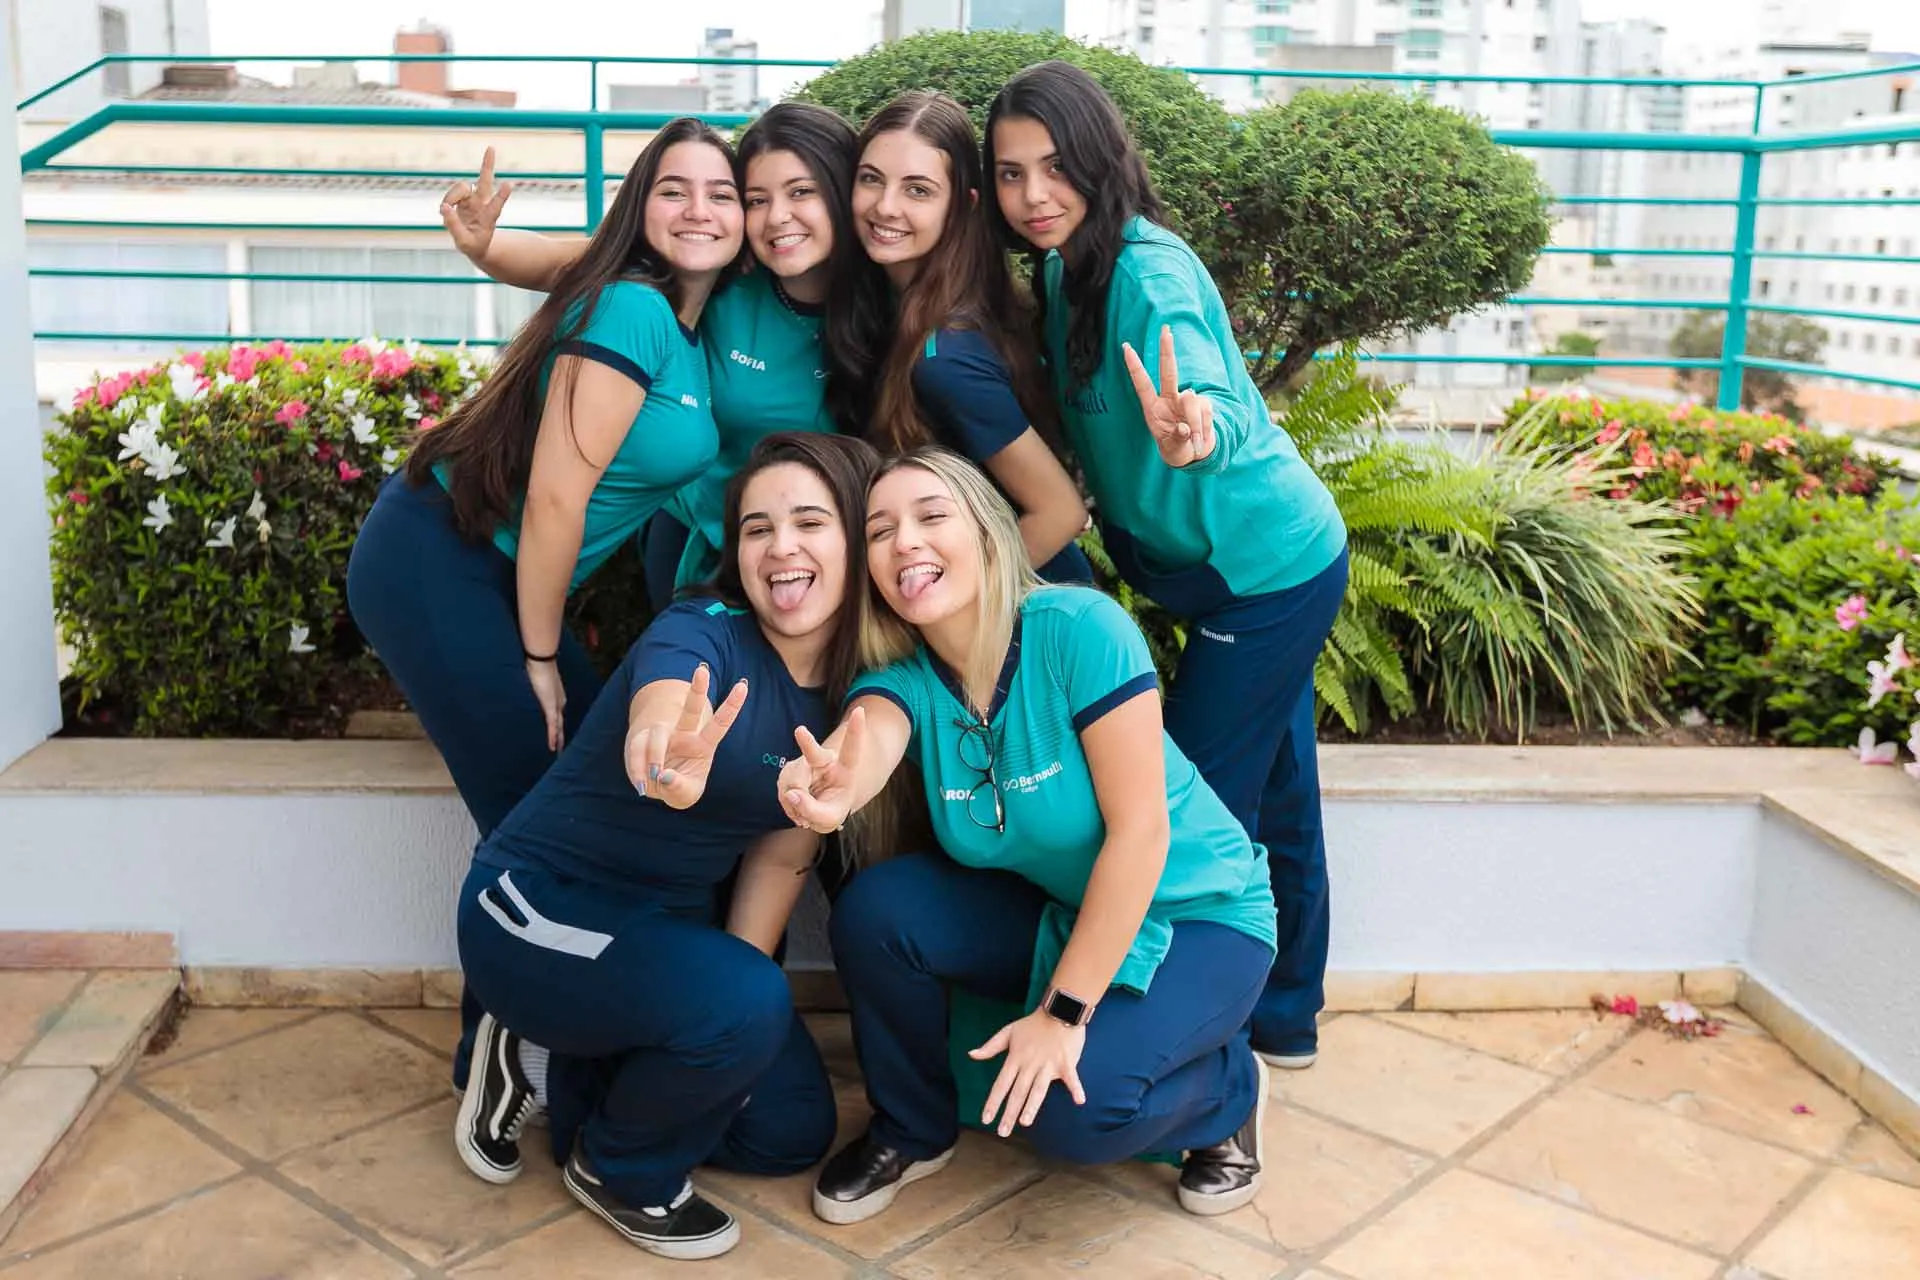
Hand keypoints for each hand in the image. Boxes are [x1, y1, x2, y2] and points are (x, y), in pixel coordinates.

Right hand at [441, 146, 512, 262]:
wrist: (475, 245)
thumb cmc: (473, 245)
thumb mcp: (464, 243)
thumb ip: (453, 226)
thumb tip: (444, 207)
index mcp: (489, 217)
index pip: (496, 205)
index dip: (502, 195)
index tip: (510, 184)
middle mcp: (482, 204)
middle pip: (484, 181)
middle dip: (487, 165)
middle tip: (491, 147)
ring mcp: (472, 200)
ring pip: (461, 186)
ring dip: (452, 196)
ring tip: (447, 210)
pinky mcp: (463, 199)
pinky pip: (452, 193)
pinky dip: (447, 200)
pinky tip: (446, 210)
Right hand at [526, 657, 565, 752]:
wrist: (542, 661)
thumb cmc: (538, 666)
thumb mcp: (538, 677)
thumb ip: (537, 682)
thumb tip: (532, 682)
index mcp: (557, 697)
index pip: (558, 716)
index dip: (559, 726)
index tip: (558, 734)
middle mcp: (559, 703)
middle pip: (561, 724)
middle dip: (560, 736)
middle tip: (561, 749)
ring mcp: (556, 706)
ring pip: (558, 728)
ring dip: (558, 741)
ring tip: (558, 753)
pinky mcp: (551, 708)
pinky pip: (553, 726)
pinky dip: (553, 737)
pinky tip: (552, 747)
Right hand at [625, 664, 748, 808]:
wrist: (654, 786)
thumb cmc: (679, 787)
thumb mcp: (685, 796)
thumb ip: (679, 788)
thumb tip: (663, 776)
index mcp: (703, 745)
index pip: (719, 724)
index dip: (731, 706)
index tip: (743, 685)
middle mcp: (684, 734)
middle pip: (691, 709)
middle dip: (698, 689)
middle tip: (703, 670)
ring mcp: (661, 735)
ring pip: (657, 734)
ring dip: (655, 757)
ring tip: (654, 779)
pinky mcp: (640, 741)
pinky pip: (637, 750)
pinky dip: (638, 769)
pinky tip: (642, 785)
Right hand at [778, 707, 866, 833]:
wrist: (820, 809)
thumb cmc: (831, 809)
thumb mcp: (829, 818)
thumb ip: (812, 810)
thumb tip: (791, 794)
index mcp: (844, 769)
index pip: (852, 749)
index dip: (856, 731)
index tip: (861, 711)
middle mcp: (824, 761)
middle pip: (813, 752)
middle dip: (807, 742)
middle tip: (800, 732)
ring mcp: (805, 764)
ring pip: (792, 777)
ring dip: (792, 800)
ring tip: (802, 815)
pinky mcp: (790, 771)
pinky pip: (782, 786)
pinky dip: (786, 802)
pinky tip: (795, 808)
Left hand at [968, 1010, 1087, 1136]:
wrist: (1058, 1010)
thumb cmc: (1032, 1023)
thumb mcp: (1007, 1032)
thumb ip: (990, 1046)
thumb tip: (971, 1054)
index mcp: (1015, 1059)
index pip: (1001, 1085)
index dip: (993, 1102)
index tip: (986, 1119)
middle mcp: (1029, 1065)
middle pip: (1018, 1092)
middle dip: (1009, 1113)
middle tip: (1003, 1132)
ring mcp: (1048, 1065)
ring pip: (1038, 1089)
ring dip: (1032, 1105)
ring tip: (1025, 1122)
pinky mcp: (1066, 1062)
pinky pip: (1071, 1077)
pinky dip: (1076, 1088)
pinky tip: (1079, 1101)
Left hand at [1122, 324, 1216, 468]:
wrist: (1195, 453)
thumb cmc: (1176, 448)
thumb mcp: (1172, 448)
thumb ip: (1177, 438)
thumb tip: (1185, 428)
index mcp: (1153, 407)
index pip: (1142, 383)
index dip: (1135, 366)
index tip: (1126, 347)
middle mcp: (1170, 399)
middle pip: (1168, 371)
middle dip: (1167, 350)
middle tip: (1165, 329)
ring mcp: (1187, 400)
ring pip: (1192, 403)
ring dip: (1196, 426)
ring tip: (1195, 444)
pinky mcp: (1204, 405)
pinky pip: (1206, 413)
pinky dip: (1204, 429)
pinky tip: (1201, 439)